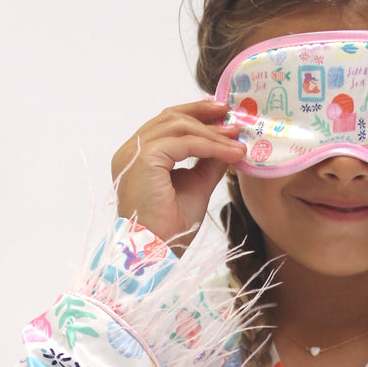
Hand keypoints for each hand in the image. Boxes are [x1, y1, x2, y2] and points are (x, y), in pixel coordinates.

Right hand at [111, 100, 246, 248]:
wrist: (156, 253)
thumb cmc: (170, 230)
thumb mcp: (196, 188)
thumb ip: (208, 163)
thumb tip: (228, 143)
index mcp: (138, 158)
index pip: (166, 125)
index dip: (195, 116)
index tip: (222, 116)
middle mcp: (131, 151)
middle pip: (170, 117)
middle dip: (203, 113)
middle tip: (231, 115)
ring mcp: (135, 153)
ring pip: (178, 126)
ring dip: (212, 131)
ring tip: (236, 138)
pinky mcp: (144, 158)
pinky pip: (185, 143)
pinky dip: (211, 145)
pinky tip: (230, 152)